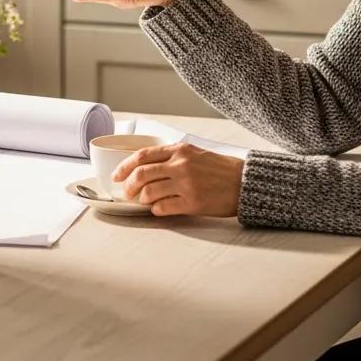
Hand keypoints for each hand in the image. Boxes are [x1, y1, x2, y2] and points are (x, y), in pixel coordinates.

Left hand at [113, 142, 244, 216]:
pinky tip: (159, 209)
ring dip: (142, 199)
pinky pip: (163, 208)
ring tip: (145, 201)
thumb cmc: (219, 169)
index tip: (116, 175)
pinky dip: (156, 210)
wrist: (244, 182)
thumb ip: (171, 157)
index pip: (142, 155)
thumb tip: (144, 168)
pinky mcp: (192, 203)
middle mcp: (180, 165)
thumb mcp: (194, 153)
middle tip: (125, 193)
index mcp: (179, 150)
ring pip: (149, 193)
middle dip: (128, 186)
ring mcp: (186, 184)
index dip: (124, 166)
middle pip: (141, 174)